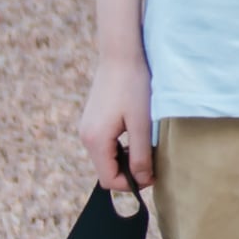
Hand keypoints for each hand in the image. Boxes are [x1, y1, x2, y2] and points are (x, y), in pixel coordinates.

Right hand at [77, 54, 156, 195]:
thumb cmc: (133, 86)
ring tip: (145, 144)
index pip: (110, 181)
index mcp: (96, 141)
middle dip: (128, 172)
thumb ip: (141, 156)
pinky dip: (120, 147)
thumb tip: (143, 181)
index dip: (132, 184)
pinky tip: (136, 133)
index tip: (152, 174)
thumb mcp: (142, 124)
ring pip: (106, 158)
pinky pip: (105, 144)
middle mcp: (85, 137)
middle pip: (106, 171)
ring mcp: (87, 127)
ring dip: (125, 158)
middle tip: (152, 159)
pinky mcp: (92, 119)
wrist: (121, 54)